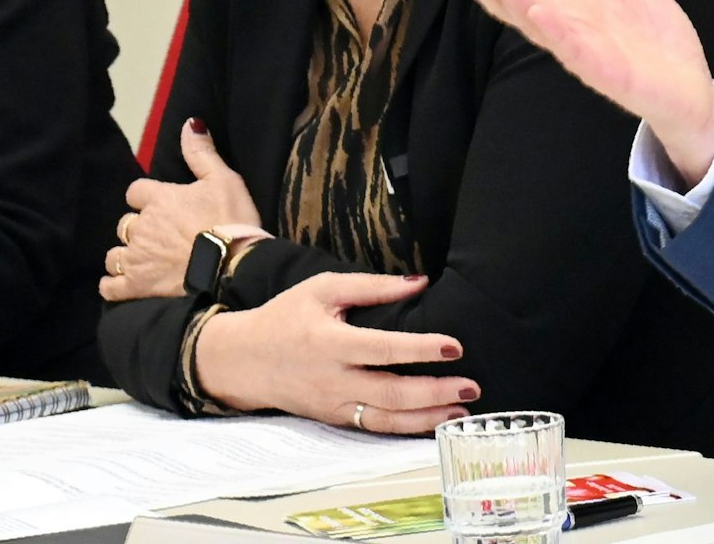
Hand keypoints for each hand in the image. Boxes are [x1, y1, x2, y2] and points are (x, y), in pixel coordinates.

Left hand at [101, 120, 265, 300]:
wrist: (233, 264)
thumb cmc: (231, 219)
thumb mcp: (225, 179)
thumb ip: (201, 153)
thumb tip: (189, 123)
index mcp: (159, 199)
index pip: (135, 192)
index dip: (146, 198)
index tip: (161, 205)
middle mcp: (141, 226)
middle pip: (125, 224)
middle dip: (138, 228)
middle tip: (160, 236)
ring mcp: (135, 258)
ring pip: (114, 254)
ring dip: (125, 255)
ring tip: (144, 261)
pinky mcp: (136, 286)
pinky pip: (110, 286)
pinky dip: (113, 285)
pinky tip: (122, 284)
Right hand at [196, 272, 477, 434]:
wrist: (243, 360)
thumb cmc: (285, 318)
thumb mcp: (323, 289)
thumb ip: (372, 285)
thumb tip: (419, 282)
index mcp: (329, 342)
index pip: (382, 349)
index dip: (420, 349)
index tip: (454, 346)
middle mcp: (332, 379)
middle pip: (390, 392)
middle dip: (434, 392)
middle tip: (471, 386)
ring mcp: (333, 403)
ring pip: (385, 418)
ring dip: (427, 418)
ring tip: (461, 412)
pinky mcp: (333, 418)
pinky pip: (374, 428)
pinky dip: (406, 429)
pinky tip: (433, 423)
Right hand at [431, 0, 713, 183]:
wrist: (693, 91)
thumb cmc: (653, 39)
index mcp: (568, 6)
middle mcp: (568, 29)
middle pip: (517, 1)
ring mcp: (587, 53)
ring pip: (541, 24)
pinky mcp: (612, 75)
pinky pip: (580, 53)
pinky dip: (560, 34)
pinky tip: (541, 14)